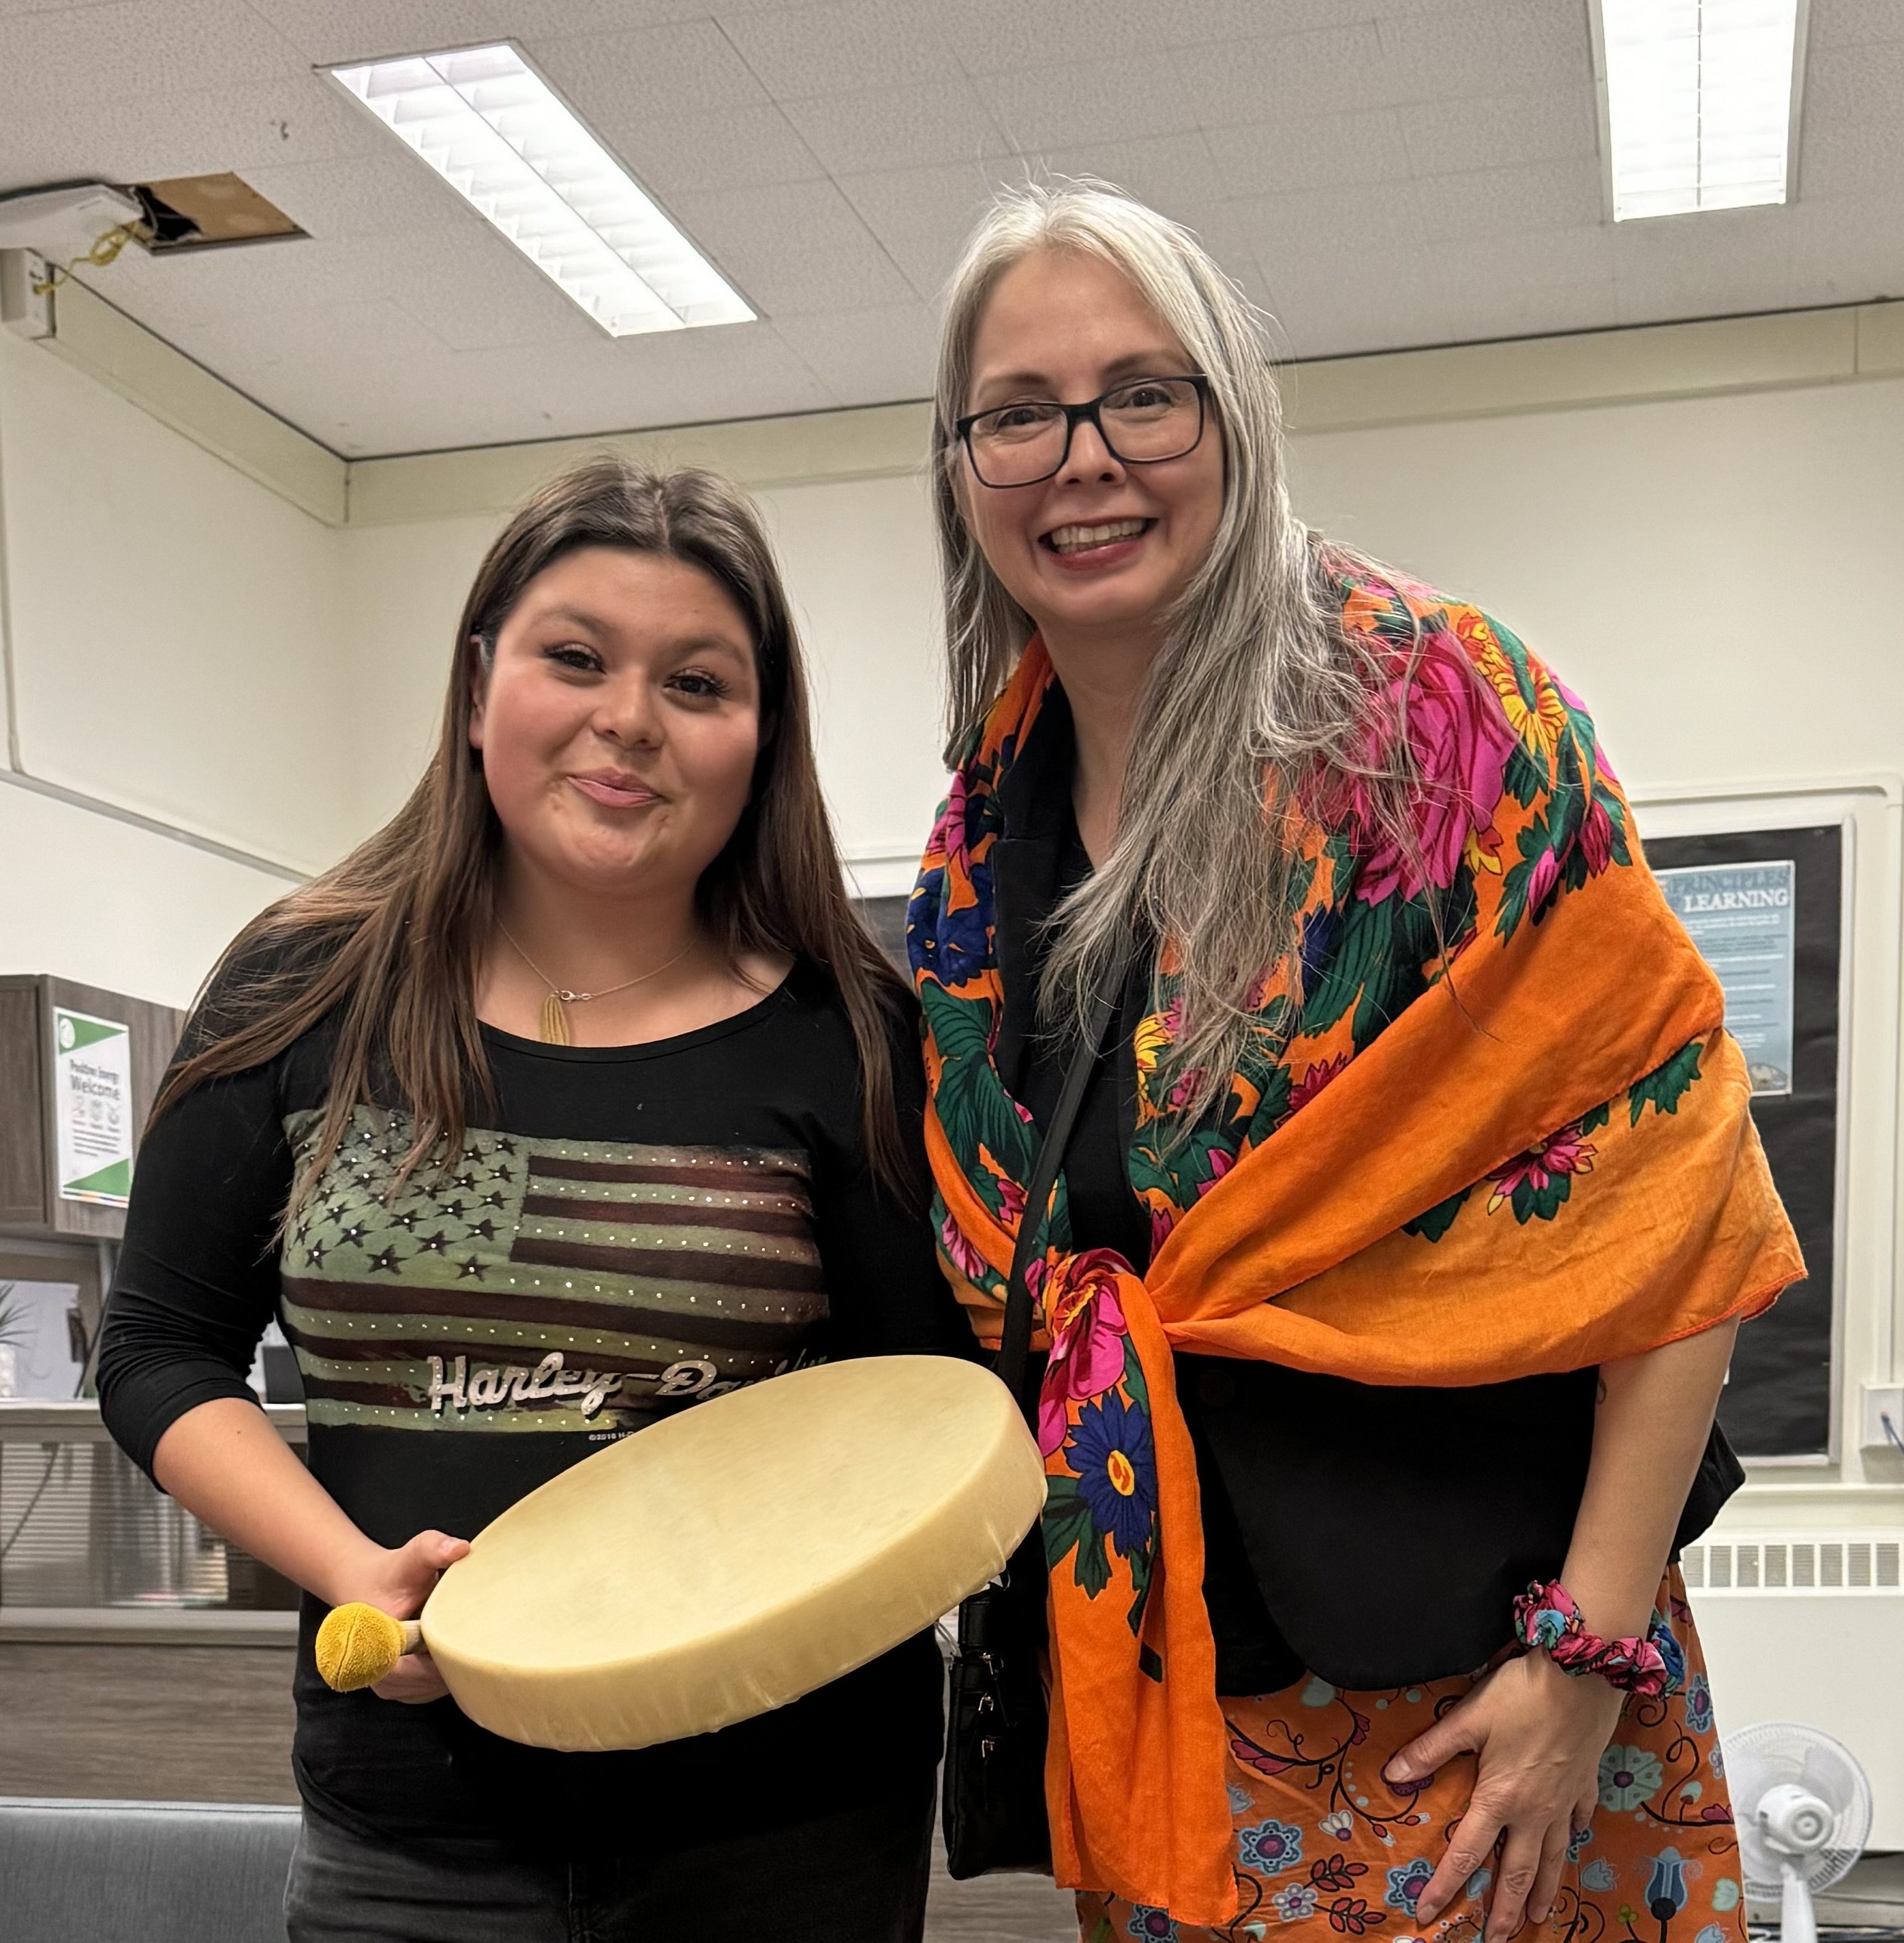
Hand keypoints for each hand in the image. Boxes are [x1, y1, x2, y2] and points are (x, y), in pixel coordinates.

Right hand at [326, 1530, 469, 1705]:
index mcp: (376, 1644)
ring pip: (429, 1690)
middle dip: (454, 1660)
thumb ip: (434, 1548)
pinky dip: (444, 1673)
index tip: (462, 1637)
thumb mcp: (414, 1554)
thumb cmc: (393, 1573)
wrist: (366, 1586)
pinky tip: (453, 1650)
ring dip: (450, 1668)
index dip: (444, 1656)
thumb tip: (460, 1549)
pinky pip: (427, 1691)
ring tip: (463, 1638)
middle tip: (475, 1635)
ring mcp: (387, 1685)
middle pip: (427, 1683)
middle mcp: (375, 1674)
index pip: (414, 1670)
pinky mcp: (397, 1688)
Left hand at [1384, 1652, 1621, 1941]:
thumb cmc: (1522, 1695)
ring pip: (1552, 1857)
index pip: (1466, 1851)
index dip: (1445, 1885)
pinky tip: (1570, 1845)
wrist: (1583, 1676)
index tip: (1427, 1913)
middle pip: (1517, 1870)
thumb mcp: (1468, 1718)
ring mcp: (1563, 1802)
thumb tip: (1393, 1775)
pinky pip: (1577, 1822)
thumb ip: (1431, 1750)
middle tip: (1497, 1939)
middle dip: (1504, 1908)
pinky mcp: (1585, 1784)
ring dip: (1543, 1889)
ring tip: (1536, 1916)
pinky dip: (1571, 1839)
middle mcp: (1534, 1811)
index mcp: (1500, 1798)